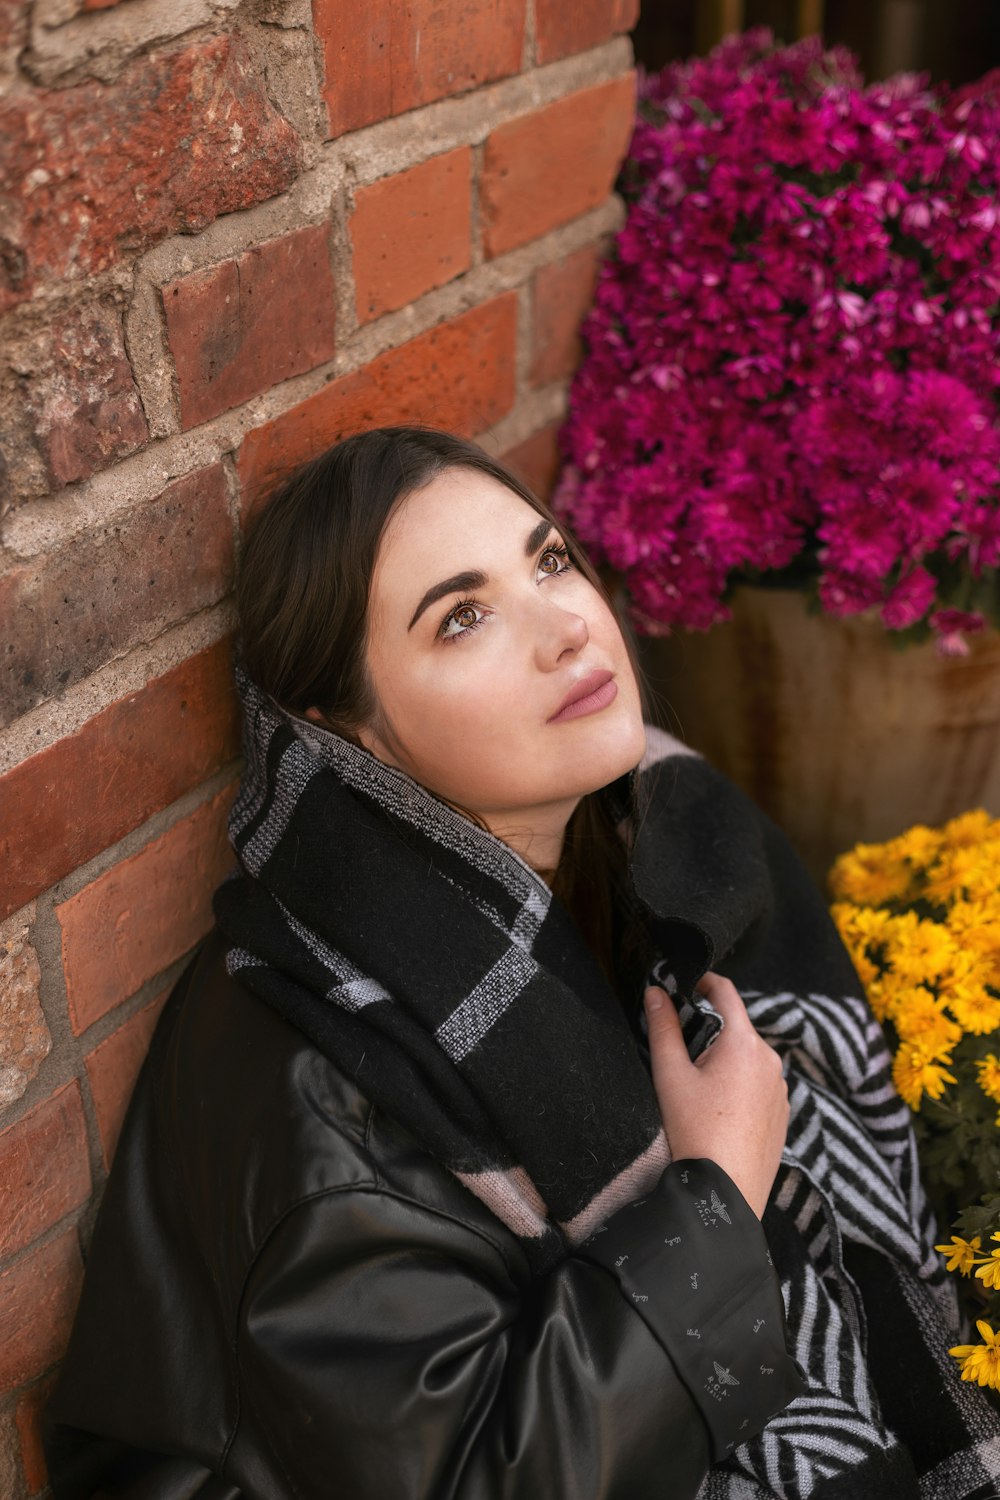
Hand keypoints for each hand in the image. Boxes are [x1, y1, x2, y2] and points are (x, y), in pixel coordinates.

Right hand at [643, 972, 788, 1218]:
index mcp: (744, 1043)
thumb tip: (655, 992)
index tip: (687, 982)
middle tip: (681, 1051)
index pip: (727, 992)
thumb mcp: (670, 1076)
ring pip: (749, 1058)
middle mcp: (770, 1060)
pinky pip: (760, 1085)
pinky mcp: (783, 1114)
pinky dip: (740, 1086)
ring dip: (726, 1060)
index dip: (705, 981)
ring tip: (699, 1089)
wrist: (727, 1193)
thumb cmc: (694, 1131)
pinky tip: (719, 1111)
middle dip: (711, 1030)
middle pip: (737, 1028)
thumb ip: (662, 1028)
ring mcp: (781, 1088)